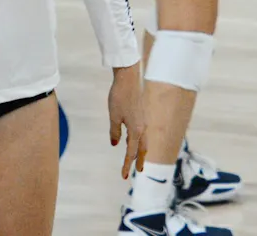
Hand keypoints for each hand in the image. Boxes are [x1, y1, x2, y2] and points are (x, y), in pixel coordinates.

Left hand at [107, 63, 146, 177]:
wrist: (128, 79)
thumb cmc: (119, 97)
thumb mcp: (113, 116)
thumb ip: (114, 132)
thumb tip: (115, 144)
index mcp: (136, 130)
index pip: (132, 153)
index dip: (127, 165)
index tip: (123, 176)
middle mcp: (142, 128)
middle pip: (142, 149)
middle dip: (139, 161)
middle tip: (137, 172)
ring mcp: (143, 121)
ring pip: (143, 141)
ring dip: (140, 152)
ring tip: (135, 160)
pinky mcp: (140, 116)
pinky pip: (141, 133)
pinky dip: (137, 141)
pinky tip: (130, 142)